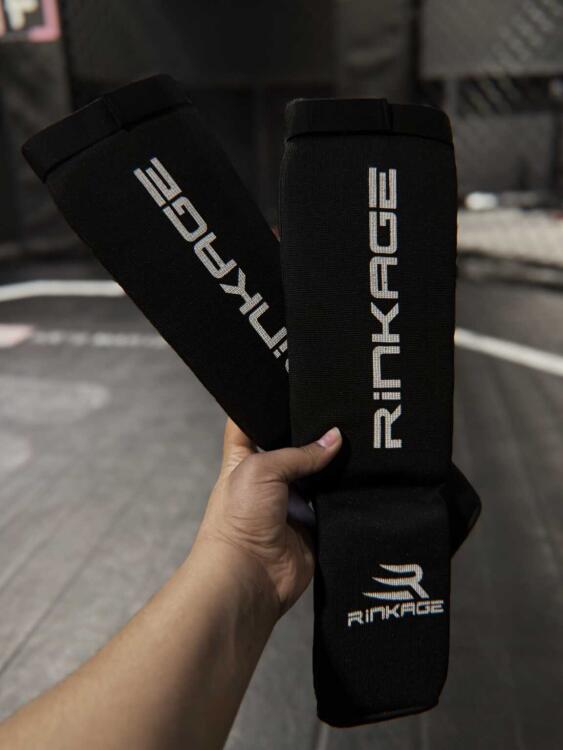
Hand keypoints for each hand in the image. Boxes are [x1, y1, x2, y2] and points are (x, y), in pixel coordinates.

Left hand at [195, 419, 341, 617]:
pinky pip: (335, 503)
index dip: (269, 405)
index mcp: (244, 459)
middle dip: (314, 435)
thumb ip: (299, 453)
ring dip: (333, 466)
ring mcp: (292, 502)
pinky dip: (345, 494)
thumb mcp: (261, 469)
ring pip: (320, 474)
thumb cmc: (236, 522)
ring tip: (355, 443)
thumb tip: (335, 439)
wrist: (249, 576)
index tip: (292, 389)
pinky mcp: (314, 525)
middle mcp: (268, 479)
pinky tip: (358, 478)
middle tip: (337, 416)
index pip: (254, 423)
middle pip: (295, 447)